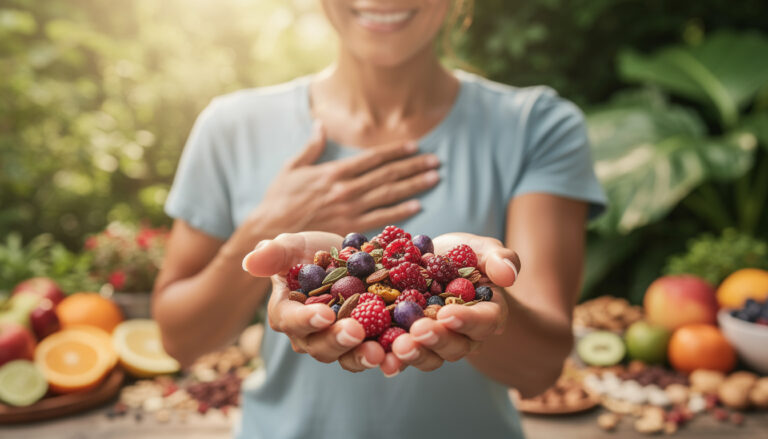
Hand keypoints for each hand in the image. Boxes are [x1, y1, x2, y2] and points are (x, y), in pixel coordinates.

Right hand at [241, 232, 386, 371]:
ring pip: (349, 357)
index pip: (290, 321)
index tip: (324, 314)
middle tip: (356, 332)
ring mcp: (341, 343)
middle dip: (338, 341)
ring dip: (363, 357)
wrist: (350, 256)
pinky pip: (379, 354)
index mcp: (288, 313)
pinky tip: (405, 351)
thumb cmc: (314, 251)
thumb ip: (276, 253)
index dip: (306, 320)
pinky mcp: (371, 343)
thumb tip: (249, 261)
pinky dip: (391, 357)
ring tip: (381, 353)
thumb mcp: (296, 245)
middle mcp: (312, 336)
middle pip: (320, 346)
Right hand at [249, 122, 439, 236]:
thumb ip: (311, 147)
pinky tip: (417, 206)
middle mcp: (346, 189)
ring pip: (389, 195)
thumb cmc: (279, 200)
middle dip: (413, 166)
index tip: (414, 145)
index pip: (372, 158)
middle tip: (436, 161)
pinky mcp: (349, 229)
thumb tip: (321, 124)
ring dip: (414, 185)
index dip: (395, 151)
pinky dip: (400, 212)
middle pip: (387, 175)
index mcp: (334, 172)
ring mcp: (350, 210)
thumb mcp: (292, 168)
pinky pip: (380, 219)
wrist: (270, 231)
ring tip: (434, 178)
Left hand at [379, 233, 520, 376]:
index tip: (448, 313)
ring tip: (398, 347)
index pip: (483, 321)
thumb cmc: (464, 255)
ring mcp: (435, 342)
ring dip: (414, 354)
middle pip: (455, 345)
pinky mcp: (409, 342)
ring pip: (429, 356)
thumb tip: (509, 274)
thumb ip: (499, 258)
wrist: (432, 260)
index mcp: (487, 313)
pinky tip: (378, 356)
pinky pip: (401, 356)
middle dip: (437, 340)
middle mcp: (463, 335)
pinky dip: (390, 358)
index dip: (467, 320)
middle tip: (419, 330)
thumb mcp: (482, 249)